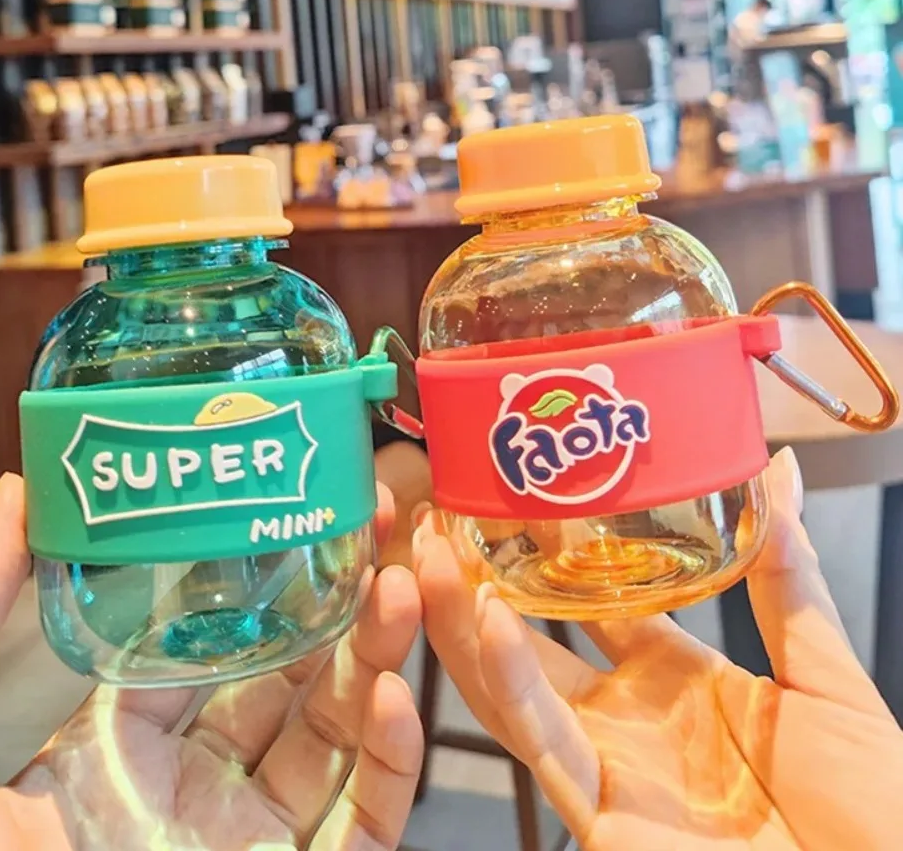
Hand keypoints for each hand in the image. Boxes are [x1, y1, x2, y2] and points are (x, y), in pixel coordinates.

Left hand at [0, 474, 421, 850]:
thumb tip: (21, 493)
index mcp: (119, 754)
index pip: (206, 656)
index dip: (256, 590)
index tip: (293, 525)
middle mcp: (192, 794)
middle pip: (287, 688)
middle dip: (338, 609)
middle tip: (374, 536)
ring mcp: (246, 846)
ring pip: (335, 744)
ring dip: (376, 662)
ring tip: (398, 590)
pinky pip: (363, 827)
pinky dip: (390, 764)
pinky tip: (392, 700)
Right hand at [414, 449, 902, 849]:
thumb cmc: (875, 814)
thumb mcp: (826, 677)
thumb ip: (789, 580)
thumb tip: (775, 475)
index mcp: (678, 680)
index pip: (594, 603)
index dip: (552, 554)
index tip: (519, 497)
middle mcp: (629, 719)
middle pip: (533, 641)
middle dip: (482, 581)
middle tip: (444, 519)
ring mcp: (611, 767)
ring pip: (513, 689)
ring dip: (466, 623)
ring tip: (433, 554)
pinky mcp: (602, 816)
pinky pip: (544, 743)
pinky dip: (509, 683)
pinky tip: (487, 623)